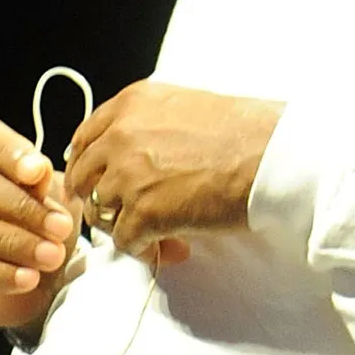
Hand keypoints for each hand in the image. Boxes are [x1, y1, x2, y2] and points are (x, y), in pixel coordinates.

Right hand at [0, 118, 81, 331]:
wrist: (35, 277)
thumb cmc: (41, 223)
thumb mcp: (52, 197)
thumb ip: (43, 182)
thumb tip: (37, 175)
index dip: (9, 152)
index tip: (38, 171)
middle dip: (23, 206)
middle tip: (60, 227)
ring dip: (14, 243)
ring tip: (51, 256)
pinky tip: (26, 278)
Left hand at [63, 80, 282, 260]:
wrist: (272, 155)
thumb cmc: (247, 130)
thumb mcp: (187, 106)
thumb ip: (150, 124)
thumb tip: (136, 152)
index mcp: (131, 104)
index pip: (84, 139)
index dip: (91, 166)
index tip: (102, 182)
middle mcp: (121, 135)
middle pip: (82, 178)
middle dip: (102, 199)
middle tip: (127, 213)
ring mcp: (128, 174)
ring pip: (99, 213)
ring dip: (124, 227)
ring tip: (158, 234)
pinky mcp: (143, 212)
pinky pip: (124, 242)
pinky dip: (145, 250)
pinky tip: (170, 246)